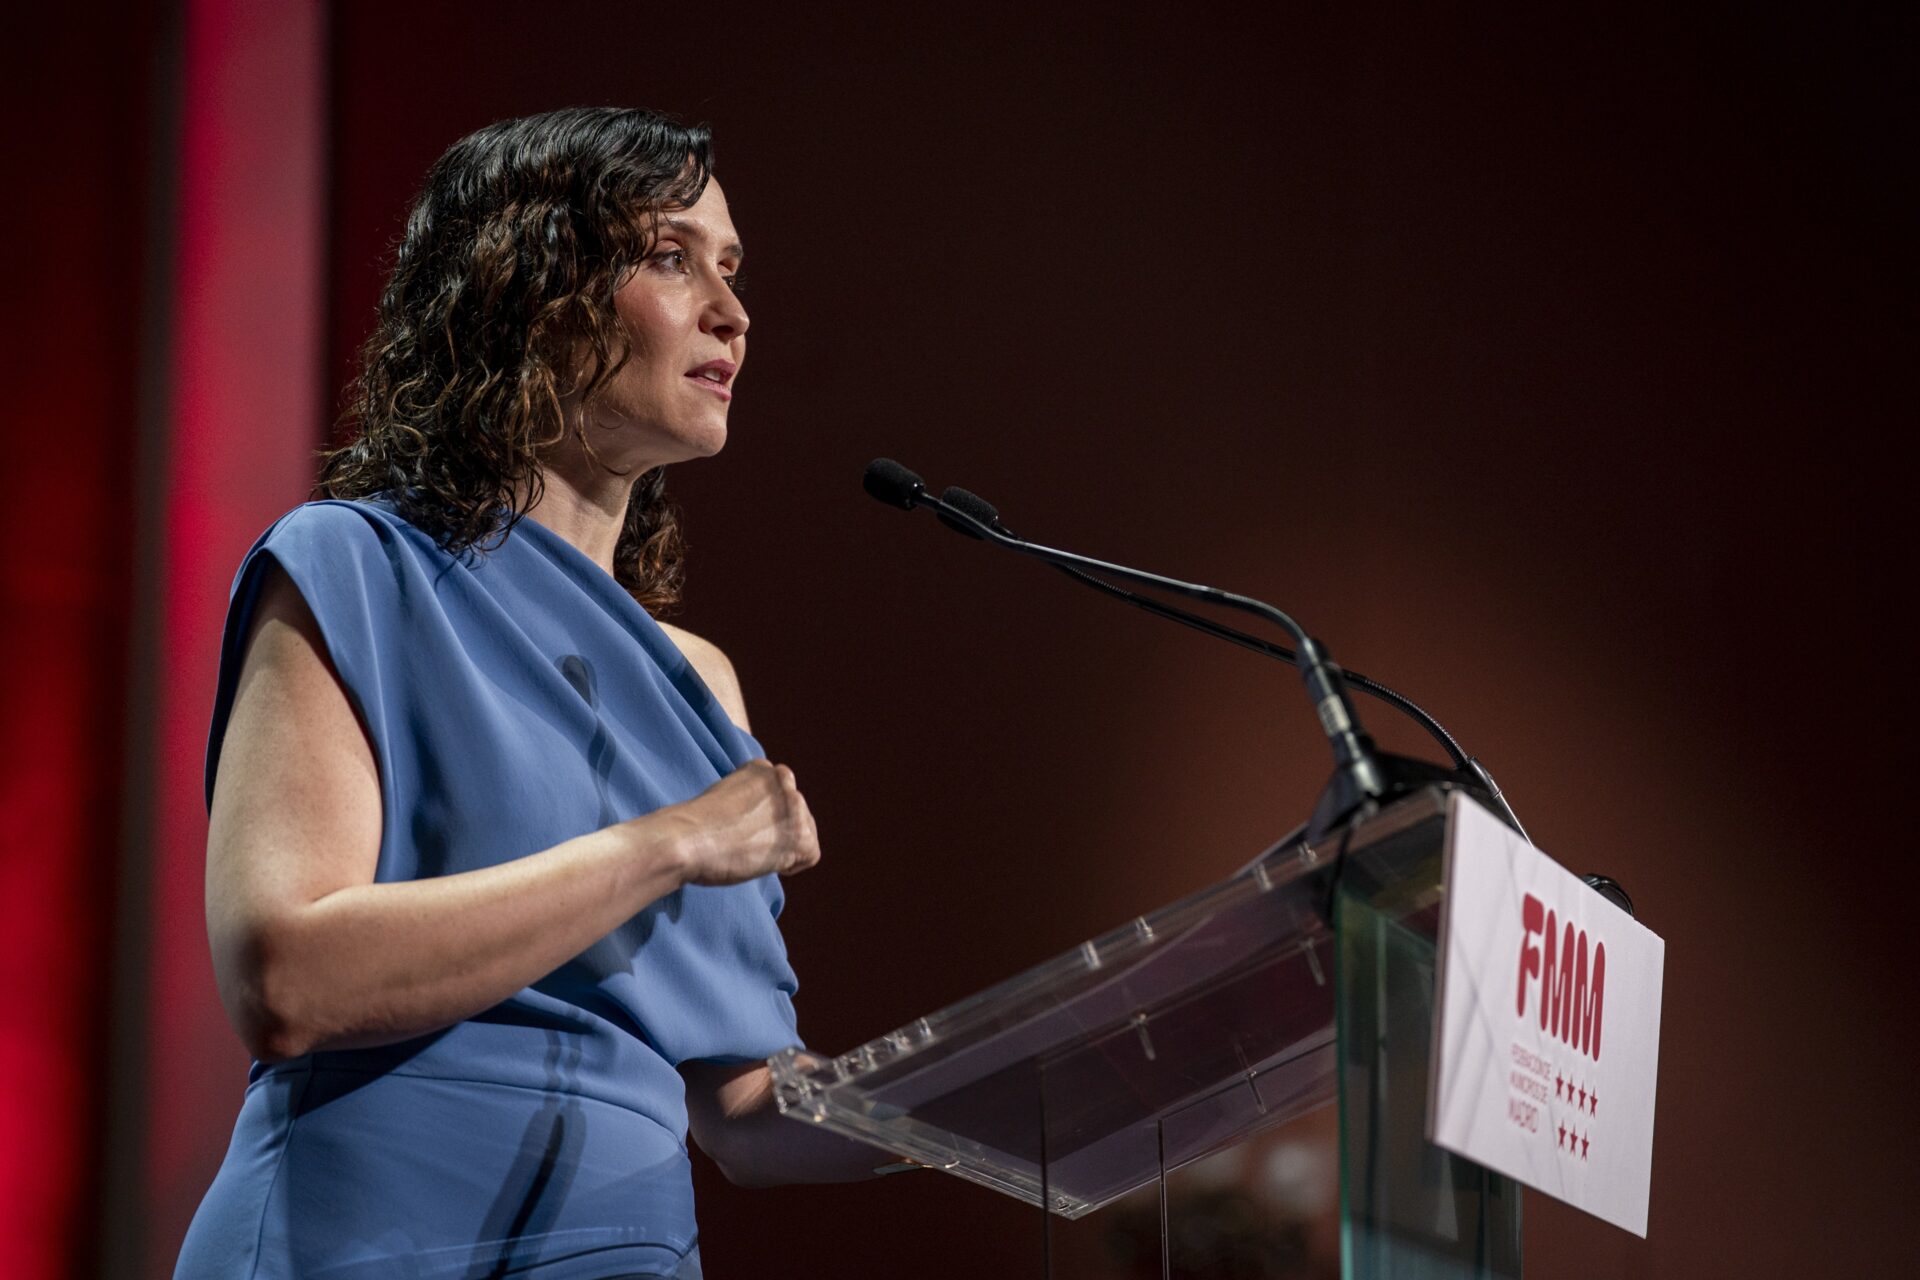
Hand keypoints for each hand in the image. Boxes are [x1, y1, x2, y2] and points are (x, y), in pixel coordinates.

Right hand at [654, 759, 820, 886]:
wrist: (686, 840)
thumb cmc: (694, 827)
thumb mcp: (724, 797)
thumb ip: (751, 800)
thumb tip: (764, 822)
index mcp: (762, 767)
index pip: (779, 796)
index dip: (763, 819)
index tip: (742, 829)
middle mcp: (783, 779)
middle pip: (795, 814)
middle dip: (777, 831)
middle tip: (746, 844)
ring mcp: (794, 805)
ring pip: (804, 832)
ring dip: (783, 847)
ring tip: (751, 852)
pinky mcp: (800, 834)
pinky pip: (811, 854)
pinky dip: (791, 865)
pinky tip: (764, 862)